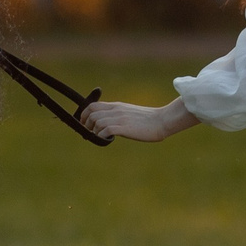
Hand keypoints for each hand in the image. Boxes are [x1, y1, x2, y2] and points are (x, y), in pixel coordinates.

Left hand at [79, 96, 199, 142]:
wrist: (161, 120)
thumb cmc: (147, 120)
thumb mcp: (129, 113)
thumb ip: (117, 115)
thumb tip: (106, 124)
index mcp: (116, 106)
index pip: (92, 106)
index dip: (84, 115)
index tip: (84, 124)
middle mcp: (115, 110)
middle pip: (91, 113)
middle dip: (86, 124)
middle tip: (89, 133)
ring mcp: (119, 118)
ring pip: (96, 122)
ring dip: (94, 131)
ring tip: (100, 136)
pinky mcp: (124, 127)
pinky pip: (105, 130)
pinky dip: (102, 136)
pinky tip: (108, 139)